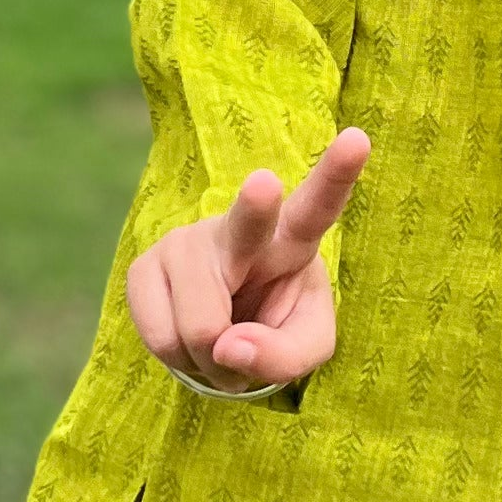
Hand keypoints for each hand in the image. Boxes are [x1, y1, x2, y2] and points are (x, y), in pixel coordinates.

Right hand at [126, 127, 369, 393]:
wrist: (220, 327)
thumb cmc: (275, 320)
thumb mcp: (305, 347)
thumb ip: (283, 357)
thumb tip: (226, 348)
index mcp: (294, 235)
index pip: (319, 204)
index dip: (337, 174)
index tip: (357, 139)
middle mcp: (238, 229)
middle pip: (248, 222)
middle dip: (256, 204)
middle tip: (266, 183)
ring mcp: (186, 244)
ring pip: (202, 326)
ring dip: (214, 362)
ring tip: (224, 348)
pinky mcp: (144, 268)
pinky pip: (163, 339)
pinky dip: (183, 362)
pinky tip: (192, 344)